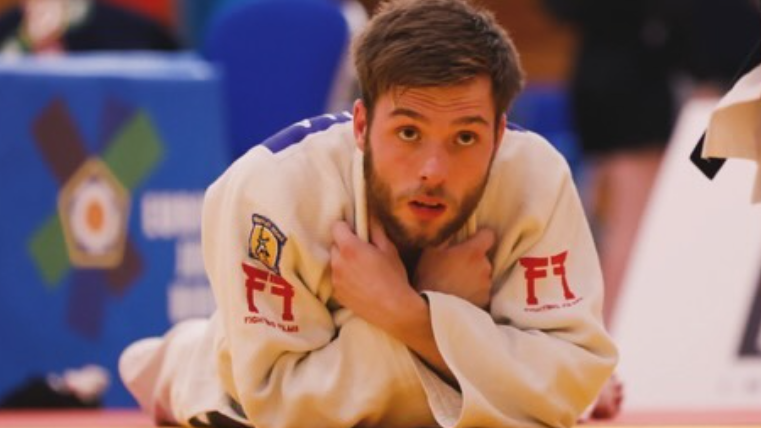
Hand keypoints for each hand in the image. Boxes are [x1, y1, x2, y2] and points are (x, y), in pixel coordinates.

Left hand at [330, 220, 423, 334]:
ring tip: (362, 270)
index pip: (336, 227)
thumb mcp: (389, 249)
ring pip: (335, 262)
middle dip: (345, 245)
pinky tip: (360, 284)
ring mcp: (335, 279)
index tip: (356, 232)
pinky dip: (344, 277)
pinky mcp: (337, 294)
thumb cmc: (394, 277)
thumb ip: (376, 230)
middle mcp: (338, 262)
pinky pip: (337, 278)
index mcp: (350, 248)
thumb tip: (369, 216)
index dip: (346, 227)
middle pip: (335, 245)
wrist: (394, 309)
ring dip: (344, 262)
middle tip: (362, 252)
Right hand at [414, 228, 495, 307]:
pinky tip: (460, 294)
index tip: (470, 240)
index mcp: (473, 252)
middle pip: (484, 257)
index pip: (489, 235)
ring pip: (483, 274)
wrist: (432, 310)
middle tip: (456, 266)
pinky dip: (474, 291)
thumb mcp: (431, 251)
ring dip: (474, 275)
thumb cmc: (429, 277)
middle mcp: (485, 267)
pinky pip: (482, 291)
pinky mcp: (486, 301)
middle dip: (473, 259)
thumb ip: (446, 236)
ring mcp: (487, 285)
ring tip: (456, 282)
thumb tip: (452, 226)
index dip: (480, 236)